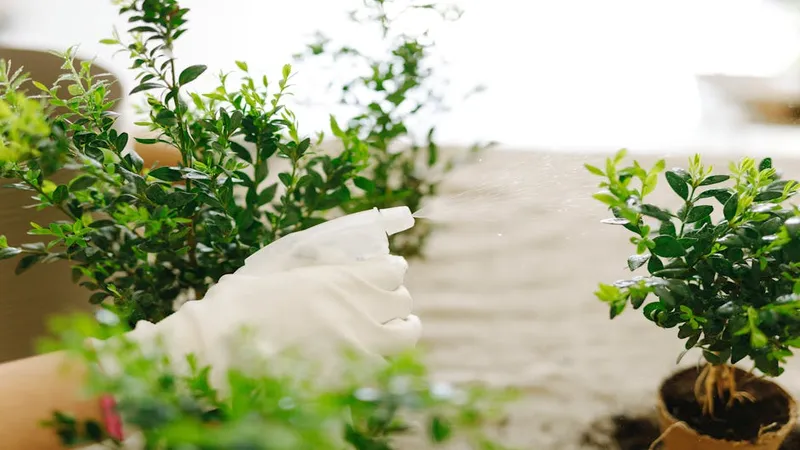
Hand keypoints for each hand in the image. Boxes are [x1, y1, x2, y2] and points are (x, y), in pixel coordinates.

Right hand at [109, 253, 420, 388]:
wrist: (217, 349)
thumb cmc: (237, 305)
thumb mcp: (277, 272)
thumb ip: (312, 267)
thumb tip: (330, 262)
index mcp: (339, 278)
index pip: (392, 269)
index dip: (390, 273)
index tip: (384, 277)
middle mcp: (357, 308)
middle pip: (403, 301)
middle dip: (395, 304)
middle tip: (383, 308)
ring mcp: (358, 344)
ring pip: (407, 335)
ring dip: (400, 332)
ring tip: (390, 333)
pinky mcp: (352, 378)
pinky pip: (384, 367)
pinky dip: (380, 362)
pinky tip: (366, 360)